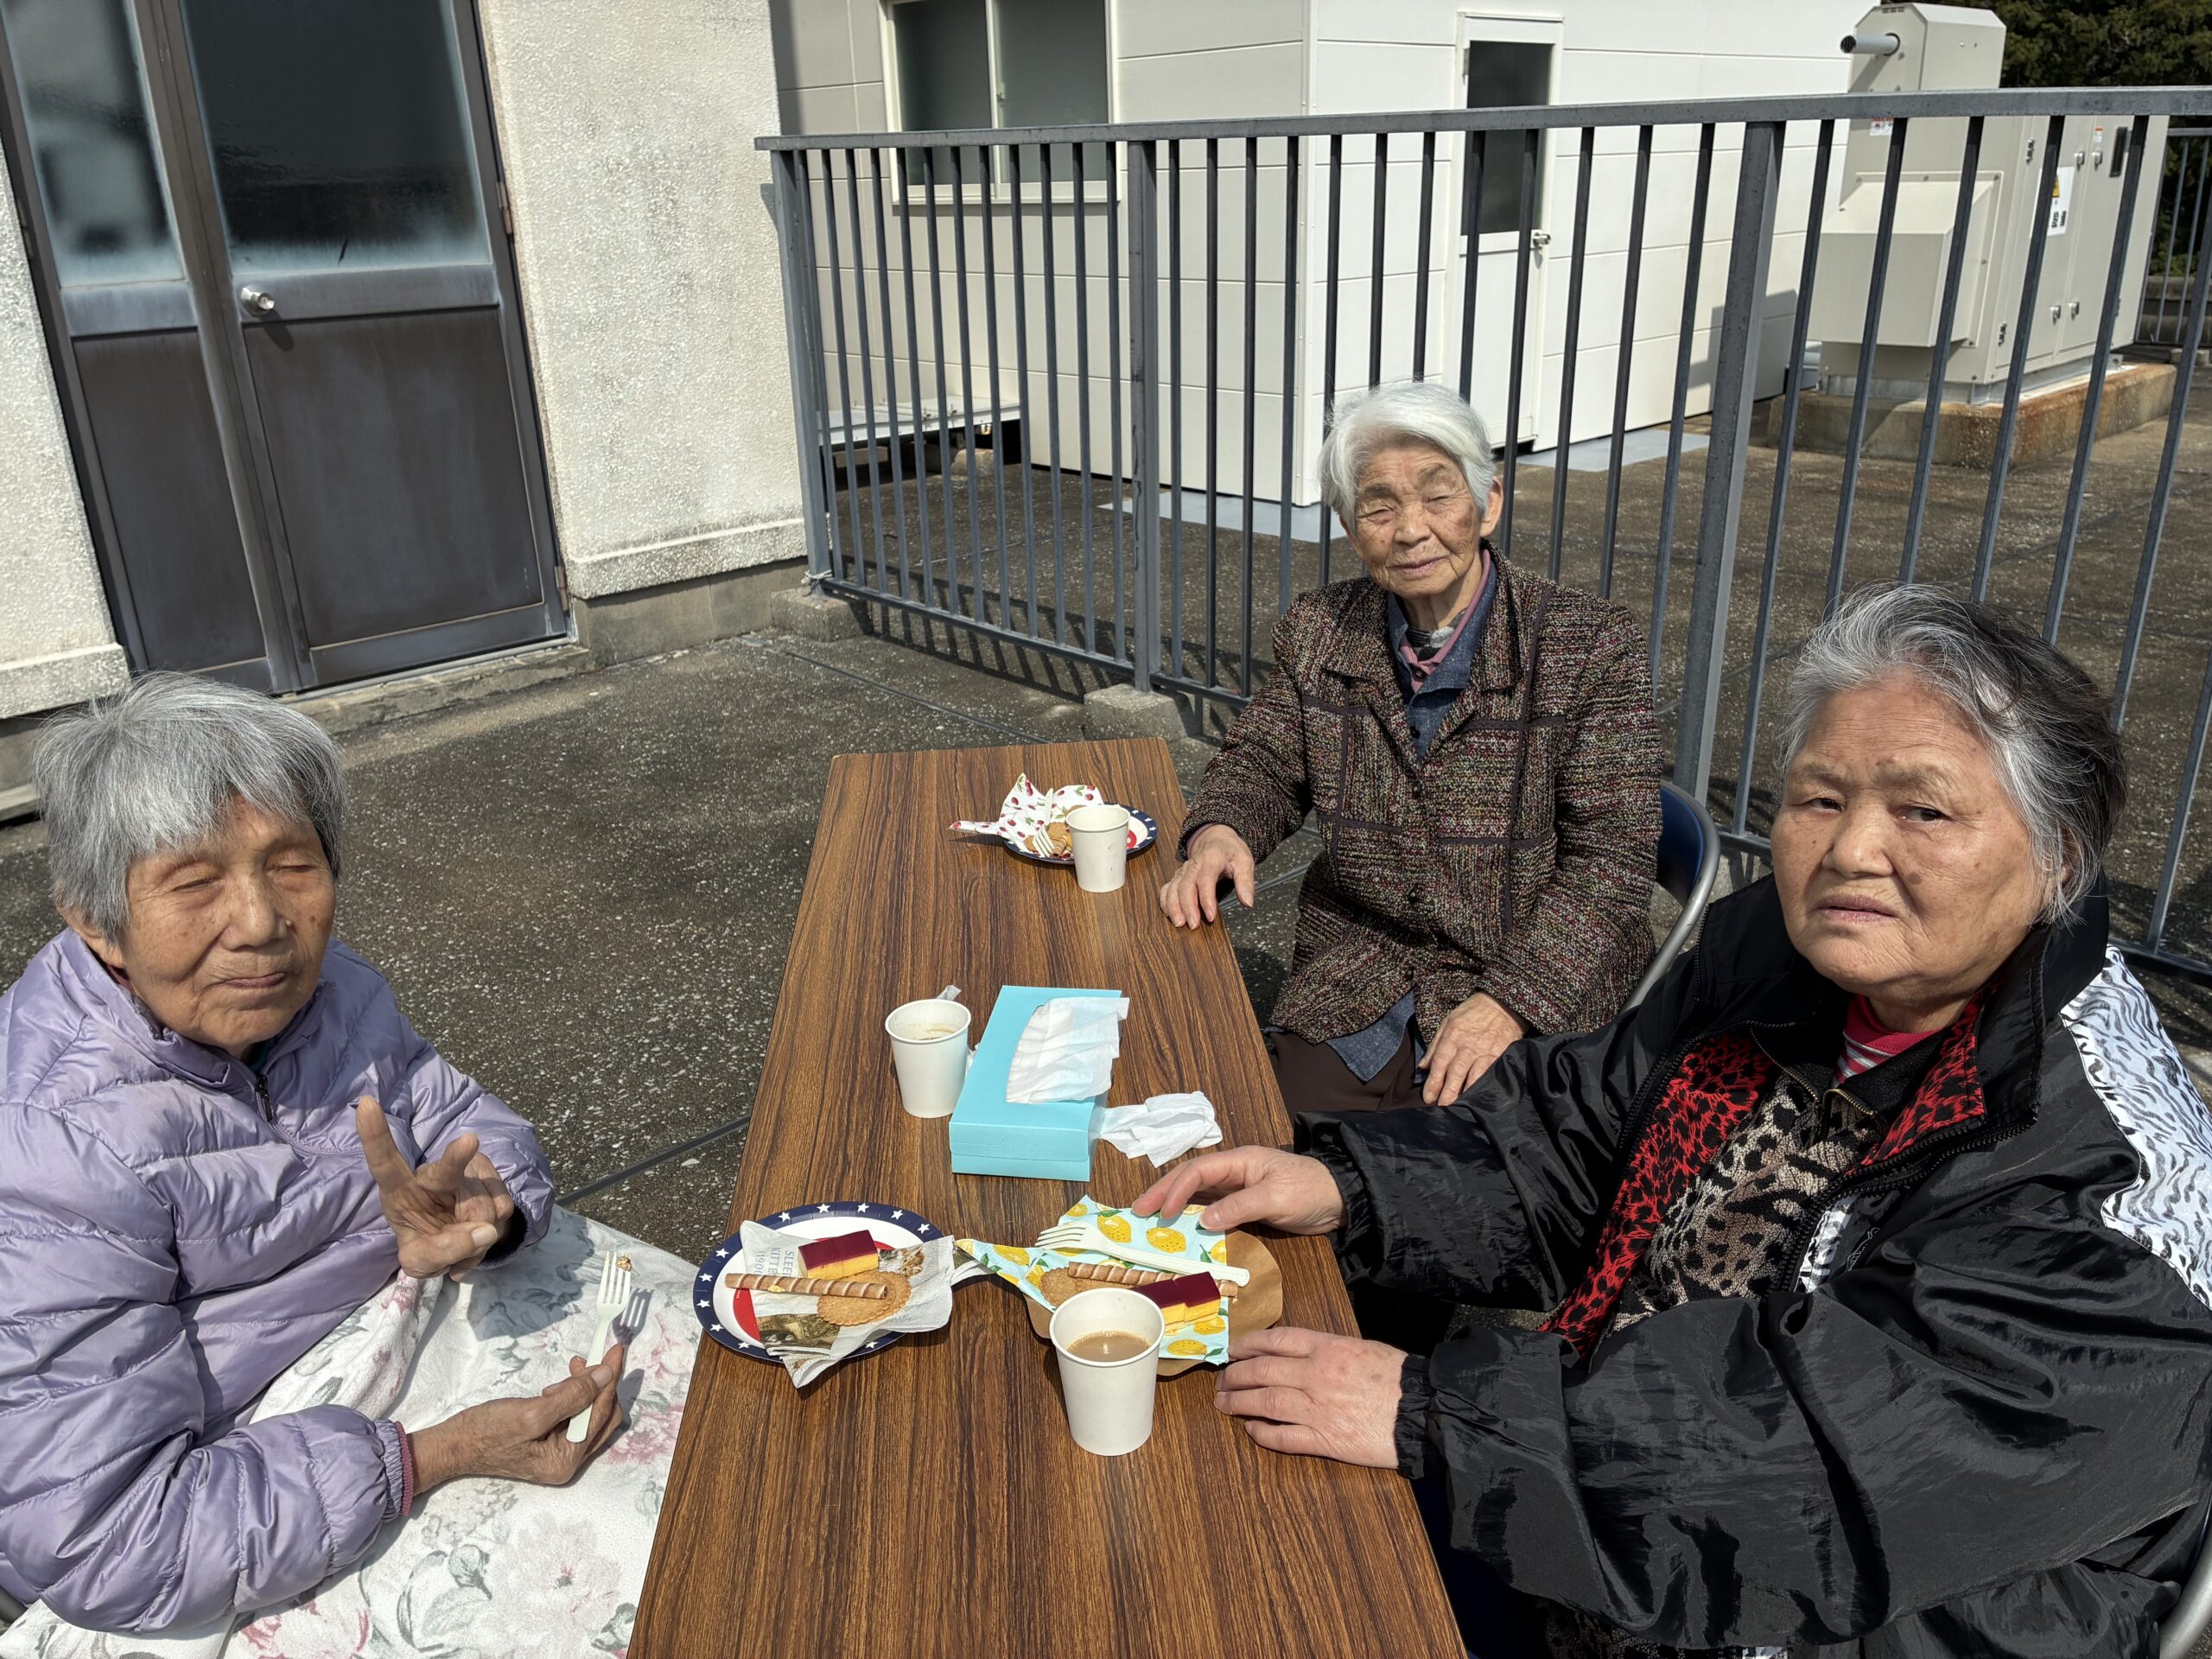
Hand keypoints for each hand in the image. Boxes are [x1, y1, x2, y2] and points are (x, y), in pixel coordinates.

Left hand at [354, 1096, 516, 1279]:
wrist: (462, 1243)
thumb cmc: (428, 1244)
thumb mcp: (422, 1261)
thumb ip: (441, 1252)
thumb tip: (484, 1232)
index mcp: (400, 1191)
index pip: (384, 1163)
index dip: (374, 1136)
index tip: (365, 1104)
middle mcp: (431, 1177)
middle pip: (445, 1170)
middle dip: (457, 1157)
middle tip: (470, 1140)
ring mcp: (465, 1176)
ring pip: (480, 1208)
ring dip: (477, 1238)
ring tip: (465, 1244)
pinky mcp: (491, 1179)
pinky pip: (501, 1208)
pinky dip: (494, 1232)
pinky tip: (481, 1232)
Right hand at [410, 1345, 626, 1493]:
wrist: (453, 1445)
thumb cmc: (486, 1431)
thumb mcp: (531, 1413)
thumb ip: (572, 1396)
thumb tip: (605, 1375)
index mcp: (566, 1460)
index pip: (601, 1413)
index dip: (610, 1379)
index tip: (615, 1350)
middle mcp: (567, 1461)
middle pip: (602, 1416)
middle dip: (599, 1385)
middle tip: (589, 1357)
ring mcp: (558, 1454)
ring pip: (589, 1414)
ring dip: (583, 1389)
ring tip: (566, 1374)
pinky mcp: (548, 1443)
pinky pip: (573, 1416)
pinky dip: (571, 1397)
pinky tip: (556, 1387)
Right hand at [1131, 1145, 1343, 1233]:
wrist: (1340, 1200)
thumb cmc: (1309, 1190)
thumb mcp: (1275, 1197)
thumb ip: (1238, 1207)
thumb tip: (1203, 1221)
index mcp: (1239, 1160)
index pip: (1197, 1171)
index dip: (1175, 1189)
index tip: (1162, 1212)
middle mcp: (1235, 1171)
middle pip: (1191, 1179)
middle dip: (1164, 1193)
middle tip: (1139, 1211)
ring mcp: (1239, 1188)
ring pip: (1199, 1193)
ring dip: (1176, 1204)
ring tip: (1153, 1219)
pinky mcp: (1247, 1204)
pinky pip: (1214, 1208)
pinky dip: (1196, 1217)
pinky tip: (1184, 1228)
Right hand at [1159, 824, 1255, 927]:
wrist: (1215, 836)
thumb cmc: (1230, 851)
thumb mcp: (1244, 861)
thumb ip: (1246, 882)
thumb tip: (1248, 903)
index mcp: (1211, 858)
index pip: (1205, 879)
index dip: (1206, 899)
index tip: (1211, 916)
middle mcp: (1193, 864)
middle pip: (1185, 885)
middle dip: (1187, 906)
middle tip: (1193, 925)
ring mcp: (1183, 870)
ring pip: (1173, 887)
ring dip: (1173, 906)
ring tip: (1179, 923)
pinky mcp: (1178, 876)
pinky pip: (1167, 888)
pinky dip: (1165, 901)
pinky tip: (1169, 914)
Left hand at [1214, 1327, 1403, 1467]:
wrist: (1423, 1412)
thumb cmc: (1398, 1378)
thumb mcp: (1362, 1348)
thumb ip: (1329, 1350)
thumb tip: (1300, 1353)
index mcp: (1329, 1348)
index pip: (1277, 1340)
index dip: (1249, 1344)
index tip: (1234, 1349)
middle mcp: (1317, 1376)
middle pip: (1263, 1371)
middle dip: (1236, 1375)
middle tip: (1222, 1379)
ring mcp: (1318, 1409)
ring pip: (1266, 1403)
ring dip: (1239, 1402)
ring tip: (1224, 1403)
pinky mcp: (1326, 1440)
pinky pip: (1283, 1437)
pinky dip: (1263, 1433)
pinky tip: (1252, 1429)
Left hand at [1422, 992, 1524, 1104]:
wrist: (1502, 1004)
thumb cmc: (1472, 1012)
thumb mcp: (1449, 1021)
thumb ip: (1435, 1045)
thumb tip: (1423, 1066)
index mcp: (1452, 1035)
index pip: (1440, 1063)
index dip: (1433, 1082)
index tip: (1428, 1097)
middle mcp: (1467, 1045)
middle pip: (1455, 1073)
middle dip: (1447, 1092)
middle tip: (1442, 1108)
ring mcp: (1485, 1051)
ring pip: (1473, 1076)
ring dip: (1465, 1093)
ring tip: (1459, 1108)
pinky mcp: (1500, 1056)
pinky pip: (1490, 1074)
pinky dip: (1483, 1086)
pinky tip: (1479, 1097)